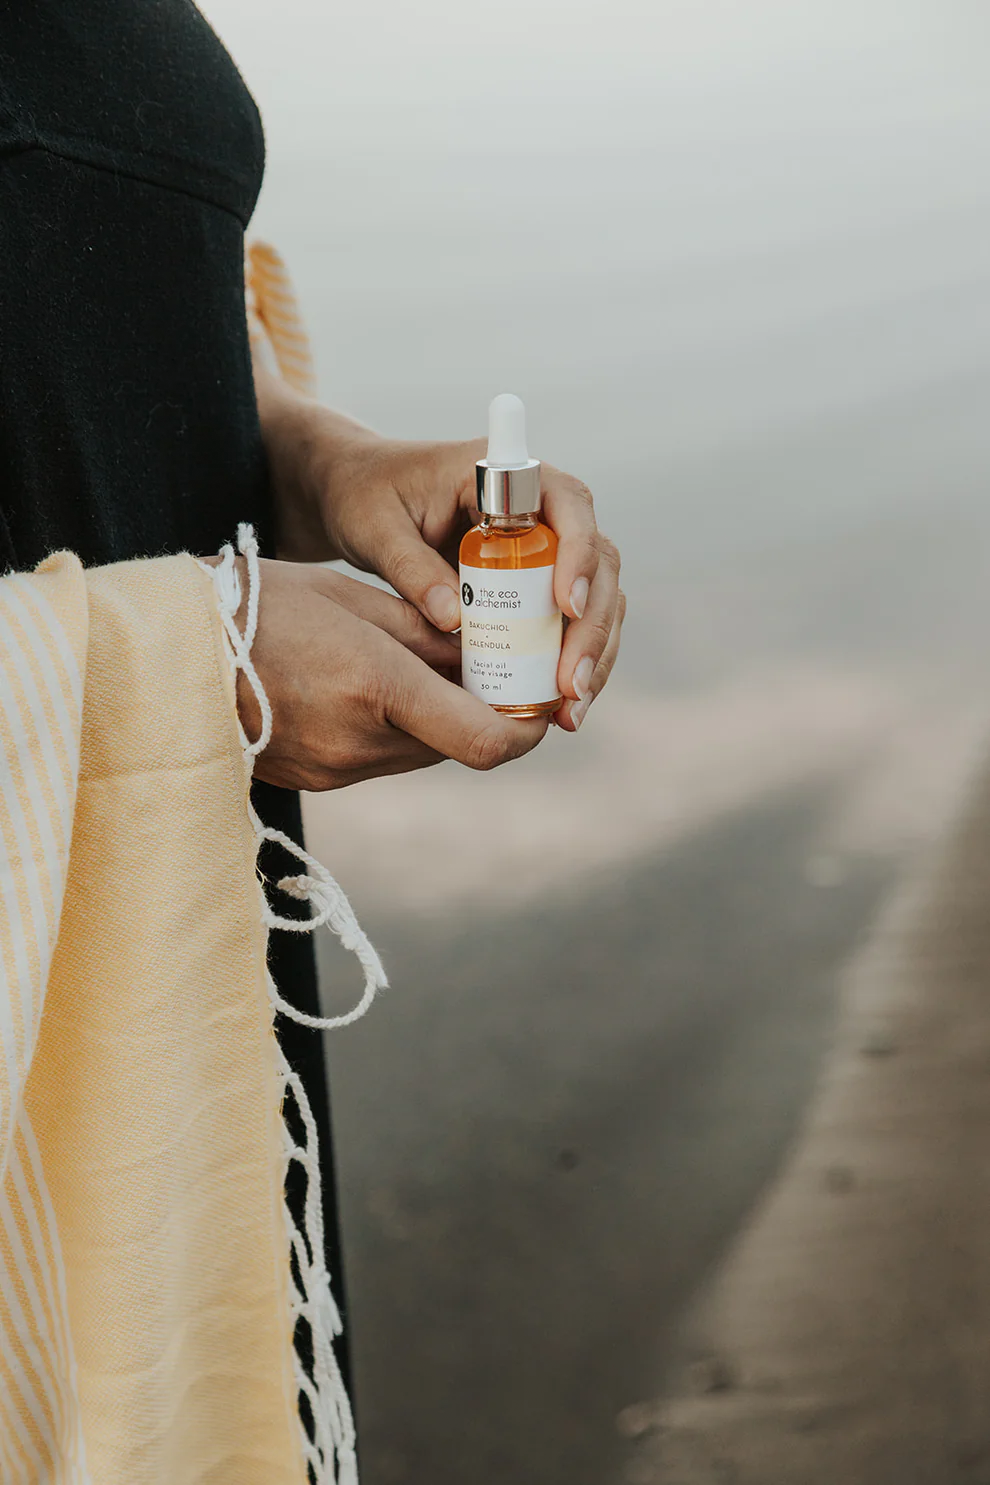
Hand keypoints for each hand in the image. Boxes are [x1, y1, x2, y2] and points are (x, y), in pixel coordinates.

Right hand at [216, 558, 548, 790]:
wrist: (169, 654)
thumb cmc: (258, 606)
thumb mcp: (352, 600)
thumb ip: (428, 632)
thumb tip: (489, 652)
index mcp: (376, 687)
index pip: (485, 739)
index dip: (526, 730)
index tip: (539, 704)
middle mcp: (361, 742)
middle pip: (459, 746)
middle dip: (483, 714)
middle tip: (489, 671)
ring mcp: (336, 770)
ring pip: (422, 753)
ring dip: (438, 720)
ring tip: (422, 671)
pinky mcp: (317, 780)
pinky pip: (382, 759)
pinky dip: (395, 729)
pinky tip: (371, 689)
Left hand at [257, 370, 624, 731]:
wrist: (360, 498)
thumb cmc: (365, 497)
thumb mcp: (376, 527)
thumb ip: (411, 567)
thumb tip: (455, 622)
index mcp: (507, 474)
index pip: (570, 504)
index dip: (579, 555)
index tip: (567, 606)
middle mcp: (541, 508)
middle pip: (598, 561)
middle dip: (593, 627)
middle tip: (570, 684)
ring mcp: (546, 548)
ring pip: (597, 599)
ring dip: (592, 657)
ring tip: (570, 713)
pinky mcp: (536, 585)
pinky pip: (571, 624)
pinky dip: (571, 665)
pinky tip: (560, 712)